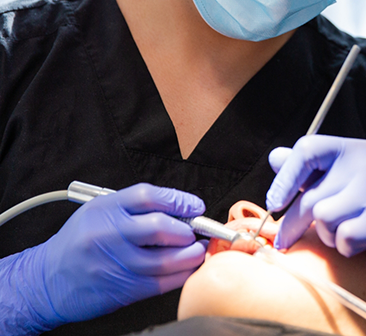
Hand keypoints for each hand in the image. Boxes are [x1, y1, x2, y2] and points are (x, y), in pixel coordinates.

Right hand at [0, 183, 206, 333]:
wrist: (46, 279)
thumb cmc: (79, 241)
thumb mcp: (100, 212)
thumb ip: (135, 208)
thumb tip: (178, 210)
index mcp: (105, 209)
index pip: (148, 196)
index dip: (178, 199)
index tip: (195, 205)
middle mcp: (109, 234)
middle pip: (159, 226)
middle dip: (187, 229)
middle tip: (197, 230)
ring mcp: (114, 264)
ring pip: (164, 259)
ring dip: (189, 254)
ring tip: (198, 250)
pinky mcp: (120, 289)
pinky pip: (159, 283)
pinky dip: (180, 275)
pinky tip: (187, 269)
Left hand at [266, 135, 365, 284]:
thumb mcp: (348, 176)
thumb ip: (312, 169)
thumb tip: (275, 158)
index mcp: (353, 149)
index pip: (307, 149)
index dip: (285, 177)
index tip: (274, 202)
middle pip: (310, 195)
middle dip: (293, 223)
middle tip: (284, 240)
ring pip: (324, 217)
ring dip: (327, 234)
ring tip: (343, 233)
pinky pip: (344, 238)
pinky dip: (346, 247)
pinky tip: (361, 242)